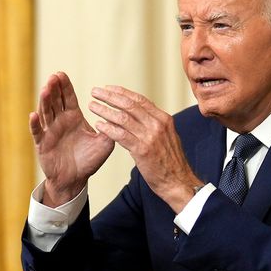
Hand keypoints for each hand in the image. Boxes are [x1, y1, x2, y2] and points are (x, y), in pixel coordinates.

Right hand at [30, 72, 113, 204]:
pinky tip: (33, 115)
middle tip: (54, 77)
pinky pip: (37, 132)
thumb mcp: (104, 144)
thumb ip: (111, 130)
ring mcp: (50, 131)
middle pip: (55, 100)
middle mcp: (60, 121)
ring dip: (44, 101)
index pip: (68, 97)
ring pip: (46, 112)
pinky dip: (35, 124)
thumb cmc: (88, 160)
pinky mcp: (42, 144)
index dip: (65, 86)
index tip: (61, 74)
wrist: (75, 179)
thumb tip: (119, 116)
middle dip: (54, 88)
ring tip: (45, 90)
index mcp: (74, 117)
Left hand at [88, 85, 201, 211]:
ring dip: (105, 110)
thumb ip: (154, 125)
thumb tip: (140, 115)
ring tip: (92, 106)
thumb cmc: (170, 162)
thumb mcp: (167, 137)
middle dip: (110, 97)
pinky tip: (98, 125)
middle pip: (129, 104)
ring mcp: (150, 137)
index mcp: (163, 118)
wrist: (178, 182)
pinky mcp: (142, 150)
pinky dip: (108, 128)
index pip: (140, 99)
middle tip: (95, 92)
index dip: (122, 92)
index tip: (108, 88)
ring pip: (123, 118)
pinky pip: (121, 135)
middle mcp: (157, 124)